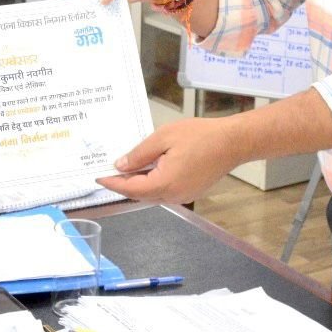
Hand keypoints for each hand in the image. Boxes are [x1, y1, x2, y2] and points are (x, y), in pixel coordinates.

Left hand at [96, 117, 240, 204]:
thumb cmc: (201, 136)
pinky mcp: (191, 192)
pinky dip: (153, 183)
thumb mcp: (163, 138)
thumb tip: (121, 166)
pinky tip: (148, 170)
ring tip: (125, 170)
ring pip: (153, 194)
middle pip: (140, 194)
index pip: (131, 188)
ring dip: (138, 184)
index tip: (99, 178)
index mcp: (165, 183)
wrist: (232, 142)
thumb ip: (139, 154)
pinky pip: (165, 191)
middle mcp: (174, 195)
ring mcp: (184, 196)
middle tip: (108, 173)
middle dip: (123, 185)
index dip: (113, 183)